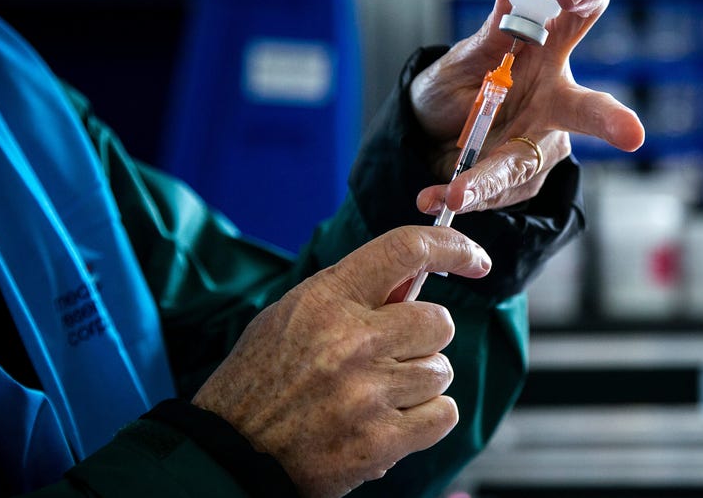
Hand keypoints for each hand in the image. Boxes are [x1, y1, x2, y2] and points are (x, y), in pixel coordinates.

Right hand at [192, 226, 491, 497]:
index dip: (452, 247)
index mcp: (326, 300)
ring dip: (419, 382)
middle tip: (394, 352)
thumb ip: (350, 295)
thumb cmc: (258, 381)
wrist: (227, 454)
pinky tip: (392, 420)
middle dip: (425, 337)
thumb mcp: (290, 316)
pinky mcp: (379, 442)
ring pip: (441, 370)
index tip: (474, 259)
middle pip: (439, 321)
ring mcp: (367, 393)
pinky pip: (443, 414)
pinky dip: (427, 419)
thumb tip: (413, 282)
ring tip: (377, 393)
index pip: (406, 250)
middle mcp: (350, 341)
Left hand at [412, 0, 644, 215]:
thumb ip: (494, 31)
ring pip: (523, 164)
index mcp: (547, 53)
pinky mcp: (521, 179)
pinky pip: (493, 190)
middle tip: (631, 134)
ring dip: (487, 179)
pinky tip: (435, 198)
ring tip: (455, 192)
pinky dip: (462, 194)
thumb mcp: (465, 59)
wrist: (426, 139)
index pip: (580, 16)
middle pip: (591, 110)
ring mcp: (540, 144)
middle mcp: (555, 100)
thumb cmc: (453, 89)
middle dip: (610, 122)